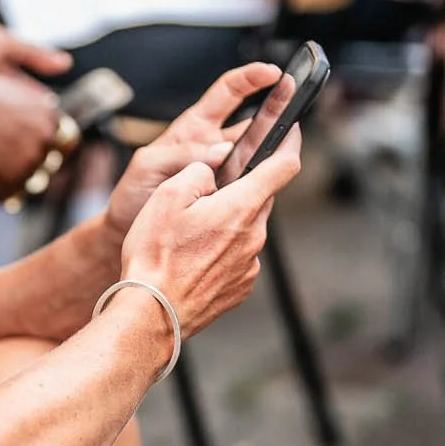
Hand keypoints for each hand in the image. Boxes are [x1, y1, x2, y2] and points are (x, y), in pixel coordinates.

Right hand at [0, 69, 76, 202]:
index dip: (54, 146)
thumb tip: (51, 114)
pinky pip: (9, 196)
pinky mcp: (8, 187)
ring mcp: (28, 166)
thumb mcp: (12, 89)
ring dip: (16, 178)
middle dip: (35, 164)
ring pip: (31, 183)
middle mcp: (45, 142)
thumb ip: (37, 106)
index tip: (38, 147)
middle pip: (52, 165)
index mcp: (49, 116)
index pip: (69, 141)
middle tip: (9, 160)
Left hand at [100, 60, 281, 241]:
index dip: (250, 79)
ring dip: (273, 148)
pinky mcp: (227, 195)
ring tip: (289, 144)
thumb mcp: (147, 165)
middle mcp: (213, 146)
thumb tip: (219, 151)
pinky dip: (261, 182)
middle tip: (295, 98)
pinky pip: (250, 184)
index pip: (227, 92)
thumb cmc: (133, 193)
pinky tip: (266, 184)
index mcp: (194, 128)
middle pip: (253, 120)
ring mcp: (223, 171)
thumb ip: (179, 155)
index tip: (271, 72)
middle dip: (276, 106)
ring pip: (257, 154)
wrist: (130, 229)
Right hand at [115, 133, 302, 343]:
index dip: (291, 143)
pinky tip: (192, 259)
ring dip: (226, 224)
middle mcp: (254, 236)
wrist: (152, 313)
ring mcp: (249, 264)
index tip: (292, 132)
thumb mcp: (167, 196)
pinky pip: (238, 256)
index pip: (283, 166)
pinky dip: (221, 251)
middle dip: (239, 191)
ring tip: (189, 236)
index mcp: (240, 208)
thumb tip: (210, 172)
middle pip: (258, 199)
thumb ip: (198, 172)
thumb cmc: (155, 257)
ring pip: (246, 229)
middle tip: (206, 196)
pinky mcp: (241, 286)